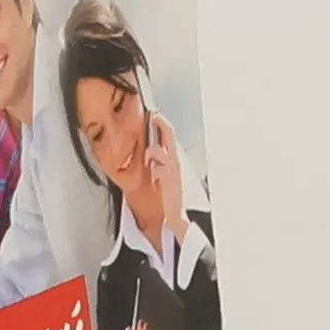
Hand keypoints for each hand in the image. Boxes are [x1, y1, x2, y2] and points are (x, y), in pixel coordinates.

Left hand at [147, 114, 186, 240]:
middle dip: (161, 123)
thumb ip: (163, 163)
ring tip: (149, 161)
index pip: (171, 136)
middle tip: (153, 115)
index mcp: (176, 160)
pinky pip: (156, 167)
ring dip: (150, 153)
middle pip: (169, 134)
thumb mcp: (170, 175)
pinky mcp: (168, 177)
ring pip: (157, 150)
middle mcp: (176, 161)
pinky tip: (156, 179)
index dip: (163, 124)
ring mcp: (173, 168)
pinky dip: (154, 171)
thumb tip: (153, 152)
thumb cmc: (173, 195)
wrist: (180, 213)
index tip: (155, 115)